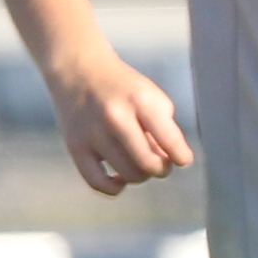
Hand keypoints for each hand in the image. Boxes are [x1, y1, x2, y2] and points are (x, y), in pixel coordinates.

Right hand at [48, 55, 192, 197]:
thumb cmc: (123, 87)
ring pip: (129, 175)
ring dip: (142, 174)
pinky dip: (114, 187)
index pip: (170, 141)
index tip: (182, 159)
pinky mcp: (74, 146)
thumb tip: (169, 163)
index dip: (182, 157)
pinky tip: (120, 178)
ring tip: (140, 162)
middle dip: (162, 168)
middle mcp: (115, 117)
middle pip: (149, 164)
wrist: (78, 70)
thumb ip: (165, 128)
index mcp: (141, 101)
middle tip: (161, 162)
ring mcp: (92, 133)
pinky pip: (97, 182)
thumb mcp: (152, 96)